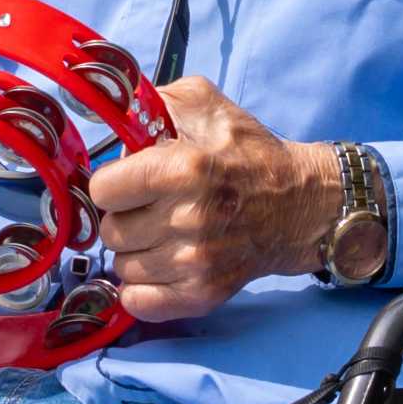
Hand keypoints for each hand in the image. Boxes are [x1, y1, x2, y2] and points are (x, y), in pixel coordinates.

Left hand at [90, 78, 344, 325]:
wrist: (299, 205)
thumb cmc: (249, 154)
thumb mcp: (206, 104)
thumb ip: (153, 101)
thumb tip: (114, 116)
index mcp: (183, 169)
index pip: (102, 190)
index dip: (113, 184)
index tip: (131, 183)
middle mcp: (188, 219)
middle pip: (110, 231)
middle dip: (124, 216)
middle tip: (151, 209)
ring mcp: (196, 263)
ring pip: (122, 266)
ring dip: (136, 251)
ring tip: (162, 235)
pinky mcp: (202, 294)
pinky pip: (139, 303)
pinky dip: (141, 289)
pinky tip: (159, 267)